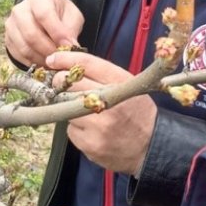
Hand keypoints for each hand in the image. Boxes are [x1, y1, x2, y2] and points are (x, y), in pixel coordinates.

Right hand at [4, 0, 85, 67]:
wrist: (43, 13)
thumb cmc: (60, 13)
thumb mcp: (72, 15)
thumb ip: (71, 30)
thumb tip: (70, 47)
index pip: (43, 15)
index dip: (56, 33)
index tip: (69, 45)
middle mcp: (19, 10)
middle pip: (31, 34)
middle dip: (48, 50)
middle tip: (62, 57)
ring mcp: (11, 25)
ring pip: (24, 48)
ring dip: (41, 58)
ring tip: (55, 61)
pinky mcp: (8, 39)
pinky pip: (19, 56)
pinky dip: (33, 62)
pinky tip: (45, 62)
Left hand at [46, 50, 154, 175]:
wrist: (152, 147)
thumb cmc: (136, 112)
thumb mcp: (128, 86)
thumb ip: (101, 75)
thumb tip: (66, 65)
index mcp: (121, 83)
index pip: (86, 64)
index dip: (65, 59)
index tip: (52, 59)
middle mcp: (109, 102)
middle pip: (68, 83)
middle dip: (60, 82)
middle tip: (63, 87)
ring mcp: (98, 125)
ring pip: (65, 106)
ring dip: (69, 107)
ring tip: (88, 114)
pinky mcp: (89, 143)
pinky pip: (70, 129)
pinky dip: (76, 128)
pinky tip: (91, 131)